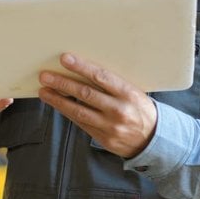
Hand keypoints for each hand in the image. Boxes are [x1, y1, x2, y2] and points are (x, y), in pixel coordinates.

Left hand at [37, 53, 156, 157]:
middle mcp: (119, 109)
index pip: (101, 77)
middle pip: (85, 94)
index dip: (81, 67)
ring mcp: (111, 126)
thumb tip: (83, 70)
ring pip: (78, 111)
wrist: (155, 139)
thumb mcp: (133, 92)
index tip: (64, 58)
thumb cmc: (140, 108)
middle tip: (45, 76)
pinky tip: (56, 103)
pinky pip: (81, 123)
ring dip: (58, 100)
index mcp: (128, 93)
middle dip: (62, 83)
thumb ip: (112, 84)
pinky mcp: (104, 139)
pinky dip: (67, 112)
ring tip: (44, 90)